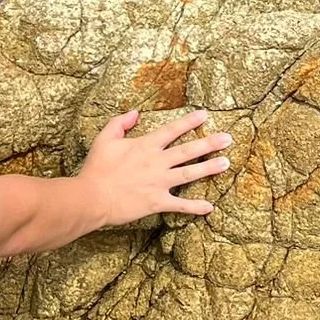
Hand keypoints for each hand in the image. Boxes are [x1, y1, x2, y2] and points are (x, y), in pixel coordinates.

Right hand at [76, 110, 230, 222]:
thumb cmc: (96, 168)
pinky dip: (195, 207)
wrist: (91, 197)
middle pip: (187, 151)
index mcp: (144, 146)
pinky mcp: (157, 202)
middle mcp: (156, 162)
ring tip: (226, 163)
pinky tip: (209, 207)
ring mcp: (159, 183)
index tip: (205, 115)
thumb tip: (135, 112)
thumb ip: (120, 123)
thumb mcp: (104, 139)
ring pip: (189, 174)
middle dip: (209, 143)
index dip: (189, 122)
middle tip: (228, 139)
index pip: (171, 130)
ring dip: (209, 168)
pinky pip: (180, 205)